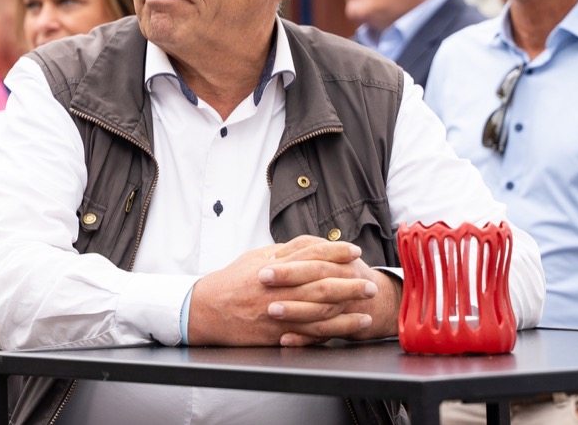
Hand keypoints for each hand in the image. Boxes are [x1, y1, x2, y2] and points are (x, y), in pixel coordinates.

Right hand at [187, 235, 390, 346]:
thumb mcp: (255, 258)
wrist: (207, 310)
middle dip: (349, 282)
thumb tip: (308, 245)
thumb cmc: (232, 282)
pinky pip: (311, 332)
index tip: (354, 250)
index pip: (311, 254)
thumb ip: (283, 253)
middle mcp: (279, 288)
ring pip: (320, 310)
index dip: (335, 251)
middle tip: (370, 282)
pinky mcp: (278, 332)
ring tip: (368, 306)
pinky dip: (334, 330)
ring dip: (348, 308)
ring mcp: (280, 311)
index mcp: (275, 266)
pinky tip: (350, 328)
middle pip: (321, 283)